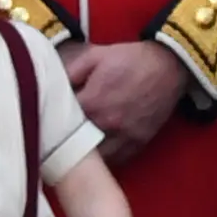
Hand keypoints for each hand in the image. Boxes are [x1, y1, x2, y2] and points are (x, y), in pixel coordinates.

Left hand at [62, 41, 189, 162]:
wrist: (169, 65)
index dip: (52, 122)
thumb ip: (69, 73)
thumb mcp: (94, 56)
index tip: (47, 121)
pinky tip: (97, 153)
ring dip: (85, 155)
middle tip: (58, 138)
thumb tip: (50, 87)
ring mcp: (125, 136)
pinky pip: (119, 160)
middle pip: (76, 144)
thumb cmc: (129, 59)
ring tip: (75, 148)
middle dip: (66, 142)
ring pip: (97, 158)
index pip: (61, 122)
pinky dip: (106, 160)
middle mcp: (107, 123)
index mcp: (92, 102)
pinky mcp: (140, 142)